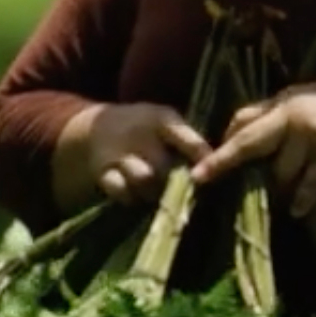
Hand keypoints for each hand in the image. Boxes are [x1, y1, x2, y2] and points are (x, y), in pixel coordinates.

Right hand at [54, 101, 210, 211]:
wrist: (95, 127)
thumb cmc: (144, 128)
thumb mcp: (166, 122)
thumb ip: (189, 140)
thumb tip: (219, 163)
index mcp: (160, 119)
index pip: (186, 138)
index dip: (201, 156)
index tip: (213, 170)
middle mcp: (139, 135)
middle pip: (165, 165)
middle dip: (177, 180)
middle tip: (185, 188)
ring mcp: (118, 153)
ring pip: (144, 179)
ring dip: (156, 191)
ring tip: (162, 193)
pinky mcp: (102, 171)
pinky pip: (121, 190)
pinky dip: (132, 197)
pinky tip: (138, 195)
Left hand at [201, 82, 315, 217]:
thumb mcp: (292, 99)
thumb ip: (264, 115)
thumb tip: (233, 134)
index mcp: (280, 106)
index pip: (243, 121)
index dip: (224, 142)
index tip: (202, 163)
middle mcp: (291, 121)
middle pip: (250, 143)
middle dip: (225, 161)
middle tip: (203, 177)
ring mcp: (311, 140)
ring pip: (281, 170)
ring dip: (273, 186)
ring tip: (270, 197)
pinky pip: (311, 183)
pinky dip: (302, 199)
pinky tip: (295, 211)